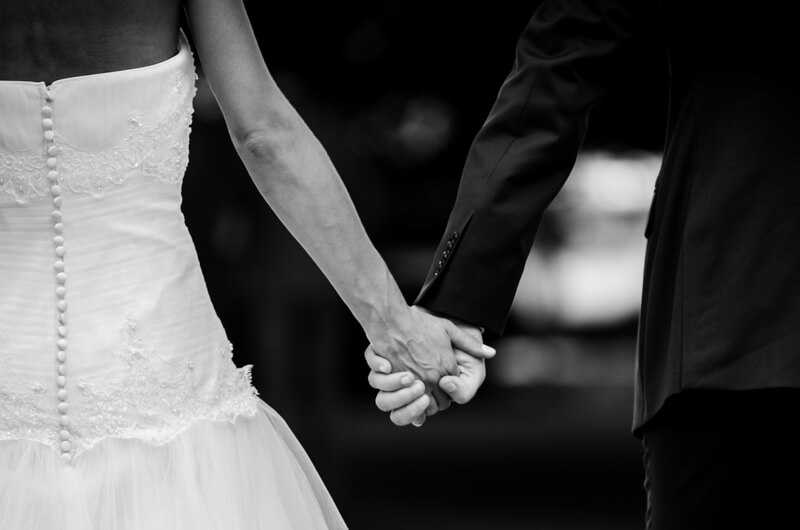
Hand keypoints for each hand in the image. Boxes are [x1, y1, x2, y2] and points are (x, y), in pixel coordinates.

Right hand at [368, 306, 488, 412]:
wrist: (392, 321)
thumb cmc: (420, 323)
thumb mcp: (449, 329)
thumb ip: (471, 344)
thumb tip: (492, 353)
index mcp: (447, 366)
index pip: (454, 389)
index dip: (451, 388)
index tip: (445, 384)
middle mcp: (433, 377)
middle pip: (442, 403)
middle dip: (440, 399)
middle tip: (435, 392)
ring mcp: (415, 381)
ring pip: (426, 405)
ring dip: (425, 402)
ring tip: (422, 393)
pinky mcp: (398, 382)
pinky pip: (408, 400)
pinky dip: (410, 398)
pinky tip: (408, 389)